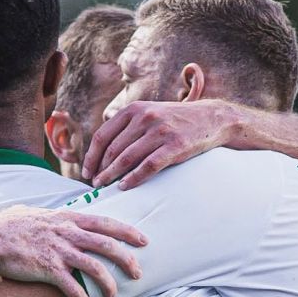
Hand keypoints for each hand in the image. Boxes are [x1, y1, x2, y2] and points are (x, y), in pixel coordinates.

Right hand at [0, 205, 146, 296]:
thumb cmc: (9, 225)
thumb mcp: (36, 213)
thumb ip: (54, 216)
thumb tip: (63, 214)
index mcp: (66, 218)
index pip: (104, 223)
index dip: (127, 231)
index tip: (143, 240)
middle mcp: (66, 232)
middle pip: (106, 245)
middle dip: (126, 259)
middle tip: (138, 272)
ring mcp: (57, 250)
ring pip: (94, 267)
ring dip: (108, 283)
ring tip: (114, 295)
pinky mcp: (47, 268)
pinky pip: (72, 286)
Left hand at [82, 100, 237, 188]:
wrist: (211, 118)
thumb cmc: (173, 121)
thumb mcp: (147, 114)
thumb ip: (126, 127)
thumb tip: (100, 153)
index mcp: (133, 110)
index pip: (102, 136)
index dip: (91, 156)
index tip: (86, 171)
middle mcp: (144, 118)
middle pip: (112, 149)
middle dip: (100, 169)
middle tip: (95, 183)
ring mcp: (160, 131)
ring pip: (127, 158)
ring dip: (112, 175)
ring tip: (104, 186)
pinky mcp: (175, 145)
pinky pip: (148, 166)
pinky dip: (133, 178)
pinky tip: (125, 186)